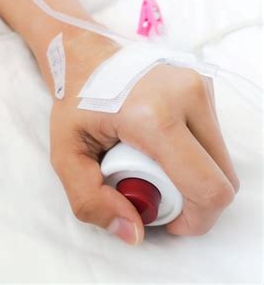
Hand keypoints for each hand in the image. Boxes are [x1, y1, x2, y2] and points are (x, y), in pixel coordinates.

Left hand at [49, 31, 238, 244]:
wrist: (84, 55)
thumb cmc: (73, 102)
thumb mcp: (66, 155)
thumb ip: (90, 201)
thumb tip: (133, 233)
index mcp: (154, 115)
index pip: (208, 187)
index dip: (196, 220)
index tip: (172, 222)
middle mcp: (188, 95)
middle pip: (221, 177)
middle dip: (193, 200)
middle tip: (154, 191)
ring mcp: (200, 86)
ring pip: (219, 159)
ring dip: (194, 176)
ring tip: (152, 165)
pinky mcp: (204, 85)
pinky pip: (213, 139)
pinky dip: (194, 155)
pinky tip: (161, 147)